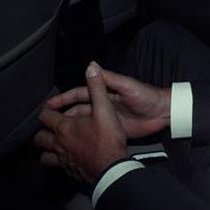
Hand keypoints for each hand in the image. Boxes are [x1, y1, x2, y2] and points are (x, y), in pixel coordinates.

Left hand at [35, 62, 127, 183]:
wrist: (111, 169)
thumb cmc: (108, 139)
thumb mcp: (105, 109)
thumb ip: (97, 87)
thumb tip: (92, 67)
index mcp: (64, 127)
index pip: (45, 116)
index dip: (45, 110)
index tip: (47, 108)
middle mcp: (59, 144)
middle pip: (40, 138)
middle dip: (42, 132)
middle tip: (47, 128)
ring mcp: (63, 160)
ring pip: (45, 156)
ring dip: (46, 150)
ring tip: (51, 147)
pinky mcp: (70, 172)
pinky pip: (58, 167)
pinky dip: (58, 163)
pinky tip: (66, 161)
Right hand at [44, 63, 171, 138]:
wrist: (163, 113)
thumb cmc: (146, 96)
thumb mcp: (126, 86)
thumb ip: (108, 78)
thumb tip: (91, 65)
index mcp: (105, 91)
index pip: (79, 94)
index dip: (64, 98)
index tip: (50, 104)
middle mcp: (104, 104)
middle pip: (79, 109)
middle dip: (63, 114)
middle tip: (47, 122)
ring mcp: (108, 118)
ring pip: (85, 122)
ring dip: (72, 126)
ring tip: (56, 135)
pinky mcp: (115, 130)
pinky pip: (96, 132)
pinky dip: (85, 136)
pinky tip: (76, 143)